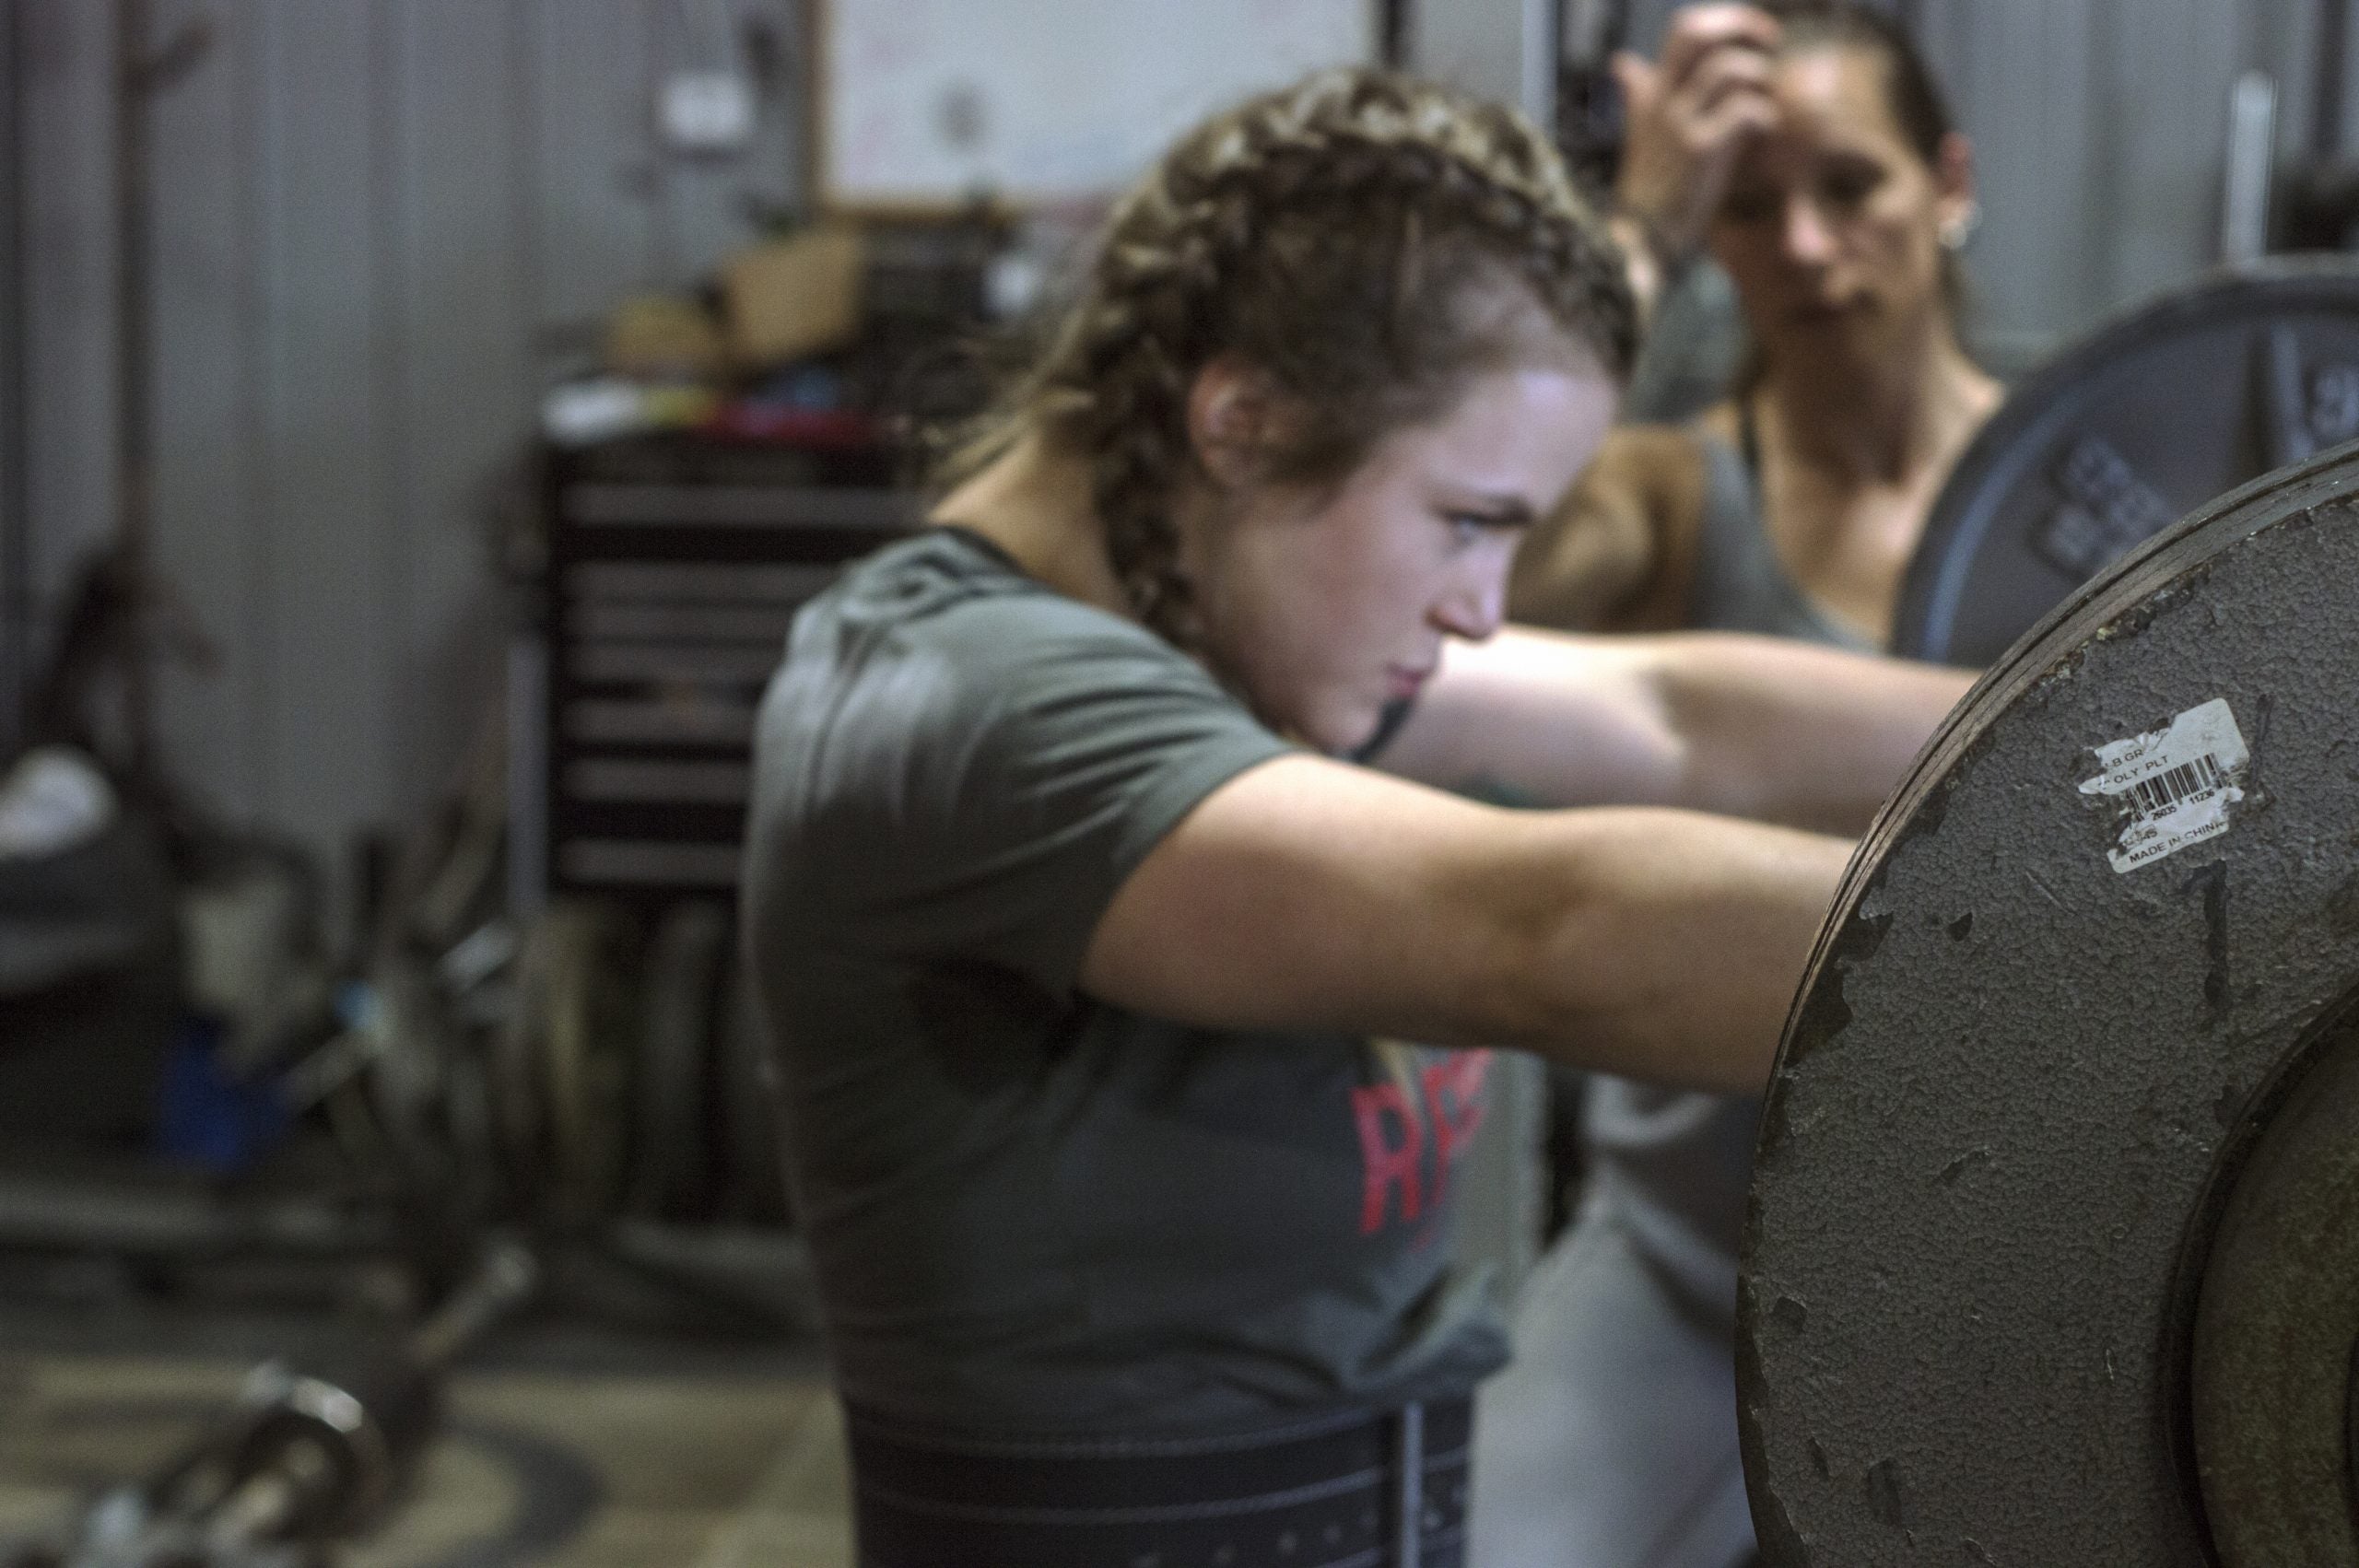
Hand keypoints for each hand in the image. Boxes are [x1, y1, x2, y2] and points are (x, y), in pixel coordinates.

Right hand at [1612, 4, 1782, 262]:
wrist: (1639, 242)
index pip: (1685, 30)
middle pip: (1699, 34)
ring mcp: (1680, 125)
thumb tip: (1622, 62)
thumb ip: (1637, 94)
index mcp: (1654, 94)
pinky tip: (1763, 134)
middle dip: (1742, 29)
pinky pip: (1745, 110)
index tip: (1751, 41)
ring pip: (1730, 69)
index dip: (1725, 23)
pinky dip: (1764, 116)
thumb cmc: (1649, 192)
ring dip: (1760, 79)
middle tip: (1769, 46)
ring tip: (1765, 103)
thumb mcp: (1639, 133)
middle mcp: (1663, 102)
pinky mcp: (1700, 152)